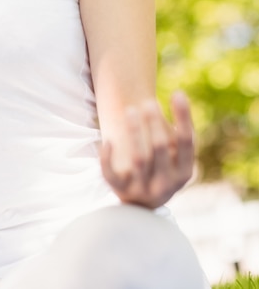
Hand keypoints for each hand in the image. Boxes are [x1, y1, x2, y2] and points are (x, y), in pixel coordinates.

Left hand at [100, 91, 193, 208]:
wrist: (144, 203)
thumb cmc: (163, 167)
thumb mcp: (177, 156)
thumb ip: (180, 131)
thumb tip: (179, 94)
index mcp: (184, 172)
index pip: (186, 142)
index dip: (183, 117)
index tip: (178, 92)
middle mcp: (166, 184)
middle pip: (160, 148)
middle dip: (154, 122)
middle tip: (148, 102)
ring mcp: (143, 189)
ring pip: (138, 159)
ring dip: (134, 132)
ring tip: (130, 110)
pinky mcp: (121, 191)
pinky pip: (111, 175)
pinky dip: (108, 159)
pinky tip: (108, 141)